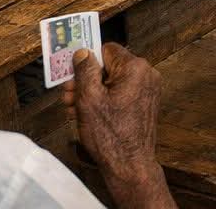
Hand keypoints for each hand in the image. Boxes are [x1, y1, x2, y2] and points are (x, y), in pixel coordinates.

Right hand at [64, 44, 170, 204]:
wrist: (129, 165)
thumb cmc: (110, 135)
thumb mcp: (89, 99)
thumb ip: (85, 71)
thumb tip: (83, 52)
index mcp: (136, 68)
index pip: (107, 50)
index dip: (87, 61)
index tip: (72, 72)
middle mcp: (146, 75)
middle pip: (109, 67)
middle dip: (86, 80)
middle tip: (68, 94)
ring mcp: (147, 90)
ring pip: (113, 82)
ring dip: (92, 92)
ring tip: (73, 107)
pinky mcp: (144, 104)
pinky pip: (121, 94)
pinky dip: (104, 100)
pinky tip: (86, 114)